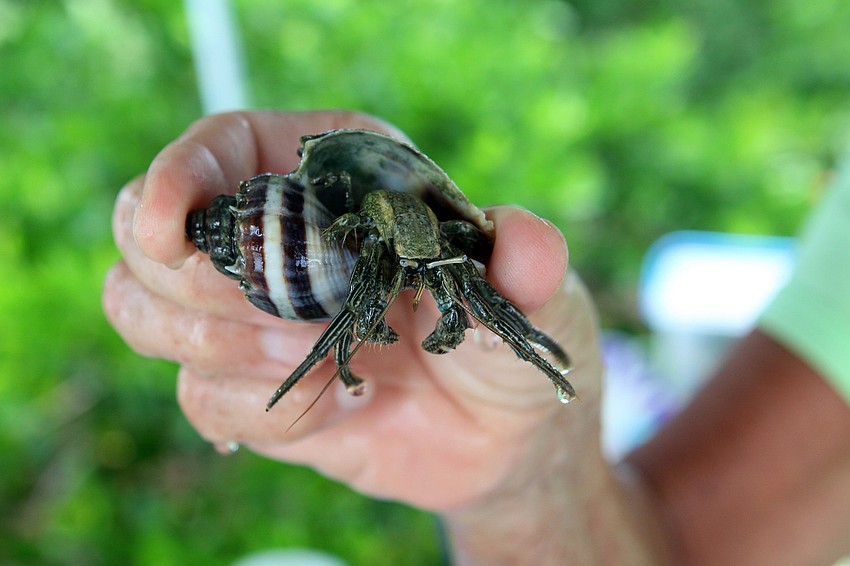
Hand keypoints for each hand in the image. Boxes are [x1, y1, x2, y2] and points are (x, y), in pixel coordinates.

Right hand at [103, 110, 603, 511]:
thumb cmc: (508, 340)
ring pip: (143, 312)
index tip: (169, 226)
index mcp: (331, 179)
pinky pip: (199, 398)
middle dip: (196, 283)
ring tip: (325, 361)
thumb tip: (528, 243)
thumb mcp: (533, 294)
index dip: (176, 176)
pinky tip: (340, 406)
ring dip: (222, 347)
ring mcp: (252, 319)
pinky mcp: (250, 389)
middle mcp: (276, 241)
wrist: (500, 435)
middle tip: (288, 318)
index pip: (218, 149)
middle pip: (148, 234)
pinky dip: (265, 412)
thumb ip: (527, 264)